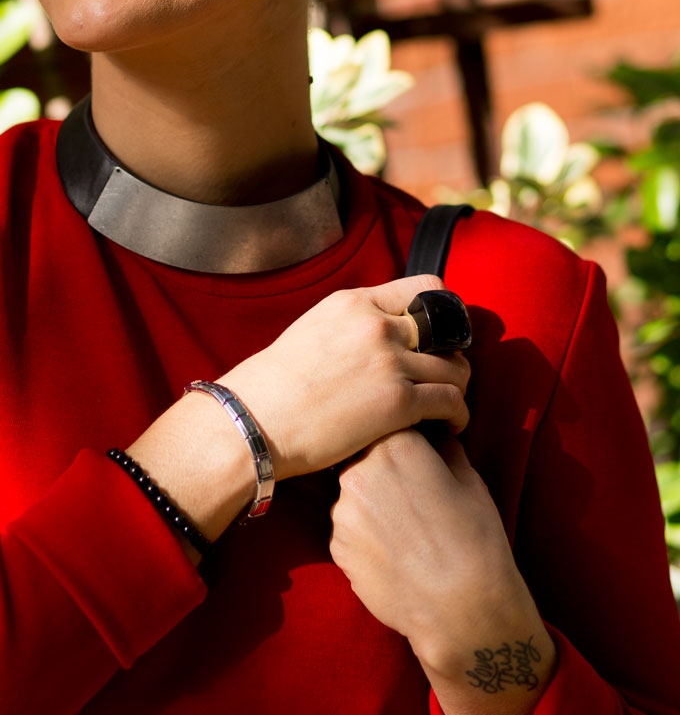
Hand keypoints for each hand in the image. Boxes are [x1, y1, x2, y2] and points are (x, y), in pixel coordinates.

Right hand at [218, 275, 470, 479]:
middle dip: (453, 353)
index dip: (442, 313)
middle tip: (446, 375)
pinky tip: (451, 426)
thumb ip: (350, 325)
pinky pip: (451, 401)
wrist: (255, 418)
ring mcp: (390, 362)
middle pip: (447, 328)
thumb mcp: (313, 330)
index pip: (424, 288)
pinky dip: (459, 415)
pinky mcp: (397, 401)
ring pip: (455, 368)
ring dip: (457, 387)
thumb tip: (374, 335)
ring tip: (449, 405)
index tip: (441, 336)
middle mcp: (377, 325)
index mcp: (355, 302)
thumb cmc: (274, 384)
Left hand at [330, 430, 555, 714]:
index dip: (403, 438)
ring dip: (372, 503)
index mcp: (396, 444)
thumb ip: (440, 445)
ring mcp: (342, 511)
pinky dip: (366, 536)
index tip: (418, 456)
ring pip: (353, 494)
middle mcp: (359, 470)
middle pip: (363, 456)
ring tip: (407, 532)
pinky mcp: (336, 546)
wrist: (464, 609)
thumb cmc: (475, 540)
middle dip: (383, 469)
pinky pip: (349, 529)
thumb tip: (431, 430)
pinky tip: (396, 553)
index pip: (387, 423)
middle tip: (413, 498)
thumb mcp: (469, 479)